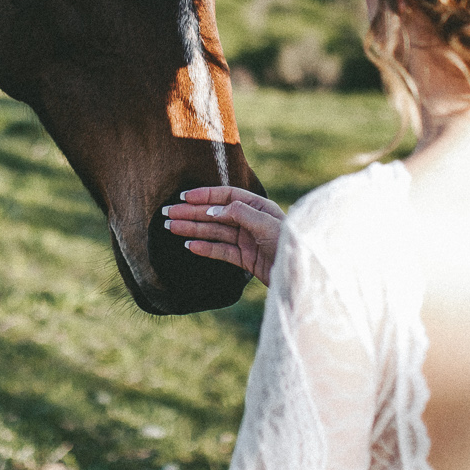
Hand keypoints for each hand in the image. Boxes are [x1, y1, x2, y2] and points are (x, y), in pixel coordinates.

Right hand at [163, 186, 285, 285]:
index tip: (184, 197)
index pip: (227, 196)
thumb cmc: (289, 242)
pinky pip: (221, 251)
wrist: (301, 273)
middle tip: (168, 214)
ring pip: (215, 232)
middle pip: (216, 214)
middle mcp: (251, 221)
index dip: (205, 196)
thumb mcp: (266, 223)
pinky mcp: (246, 259)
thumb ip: (239, 214)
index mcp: (258, 206)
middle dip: (192, 213)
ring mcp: (247, 240)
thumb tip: (213, 210)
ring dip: (193, 229)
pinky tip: (189, 245)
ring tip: (171, 228)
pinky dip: (205, 248)